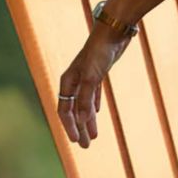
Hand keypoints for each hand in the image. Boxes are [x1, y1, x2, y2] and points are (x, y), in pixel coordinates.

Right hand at [55, 24, 136, 149]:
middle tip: (85, 147)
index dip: (70, 126)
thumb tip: (81, 121)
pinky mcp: (97, 74)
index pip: (65, 110)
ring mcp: (86, 77)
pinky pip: (92, 95)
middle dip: (79, 128)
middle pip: (73, 110)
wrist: (113, 31)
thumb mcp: (93, 77)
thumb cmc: (100, 52)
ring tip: (93, 137)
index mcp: (68, 81)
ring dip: (88, 121)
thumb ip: (86, 98)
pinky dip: (93, 107)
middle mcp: (74, 80)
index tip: (77, 141)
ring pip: (83, 105)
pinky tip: (95, 115)